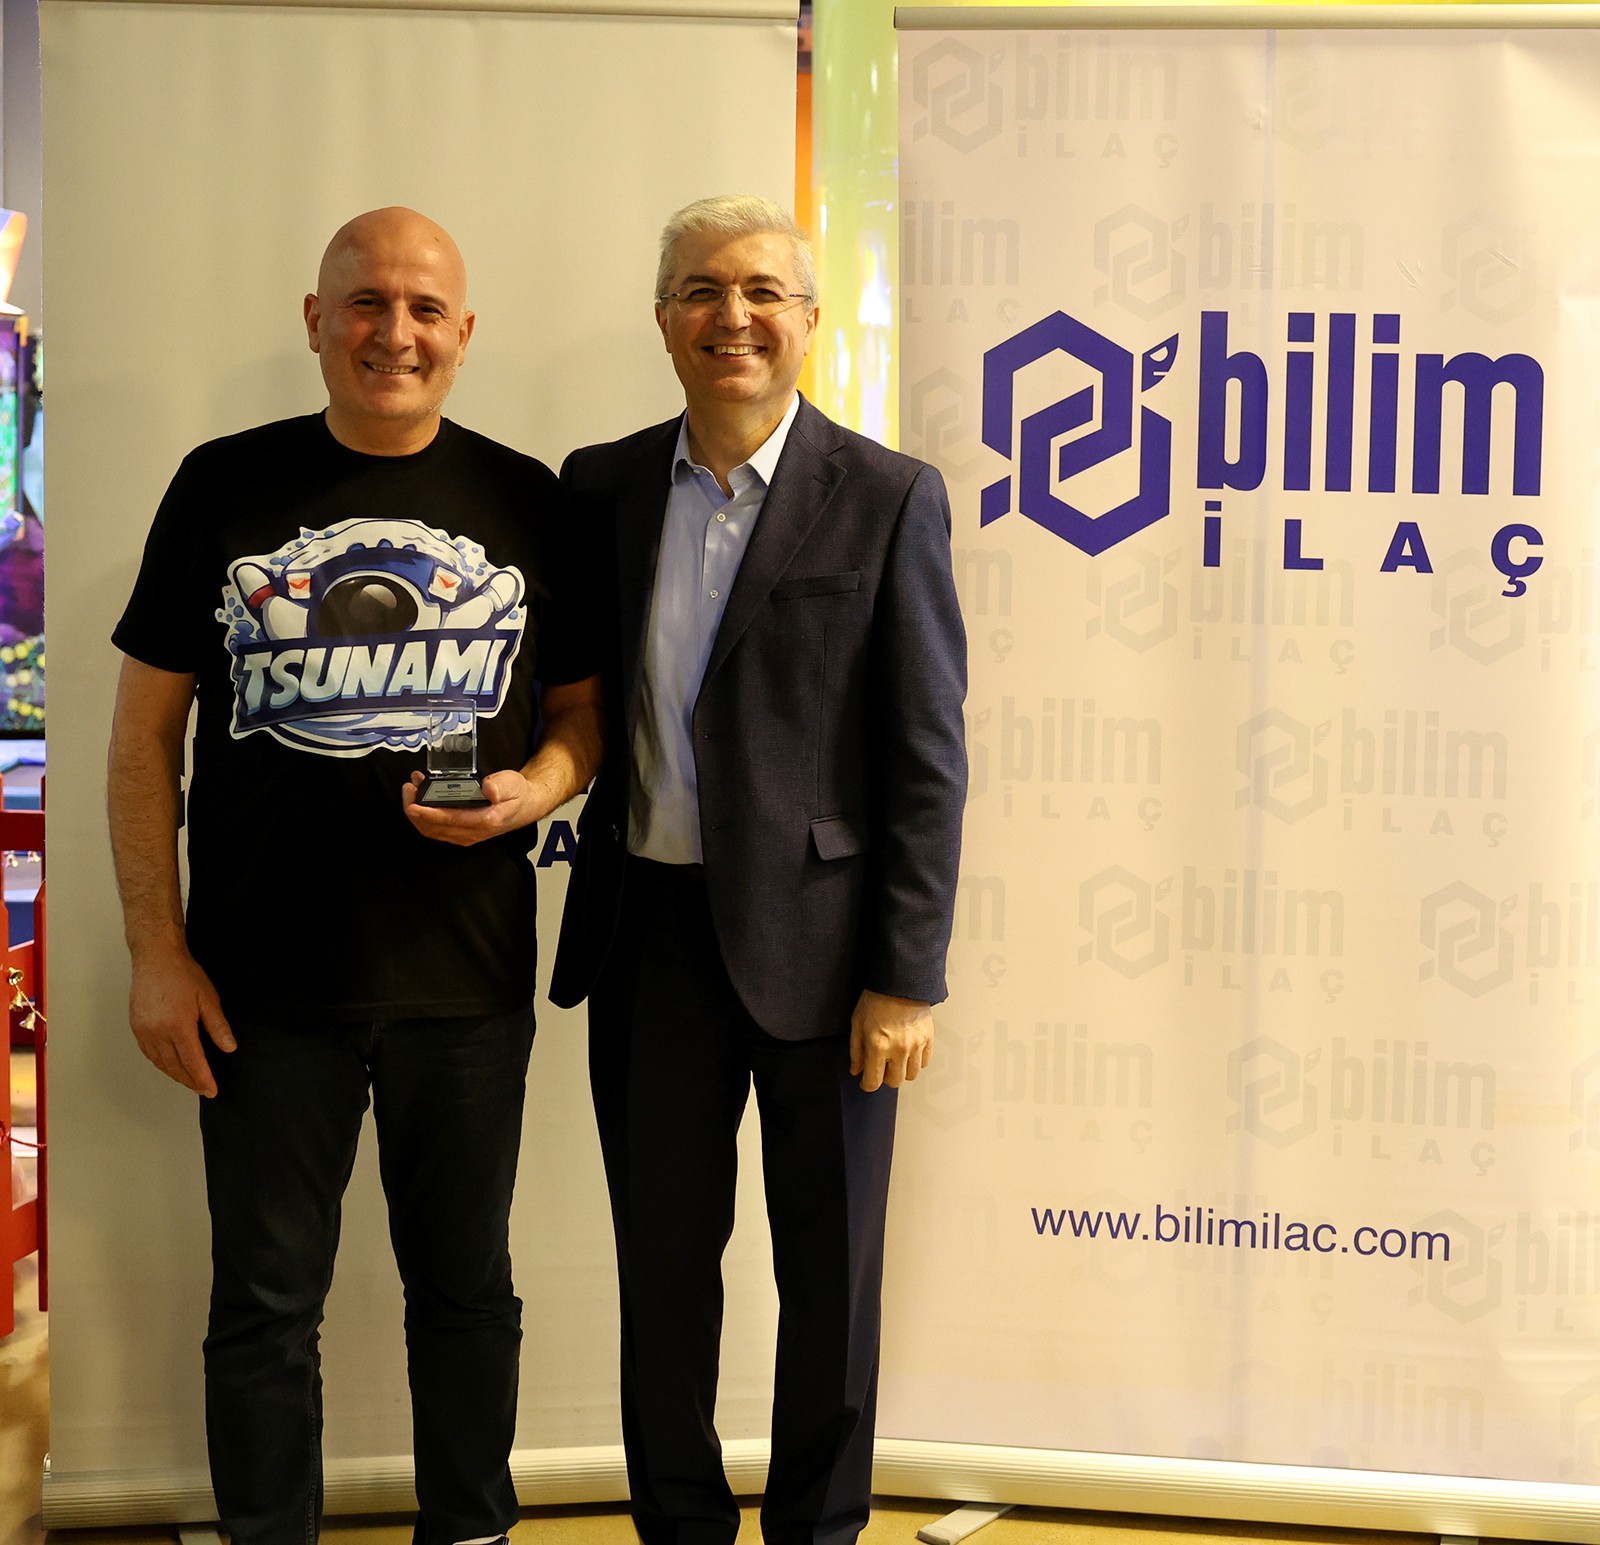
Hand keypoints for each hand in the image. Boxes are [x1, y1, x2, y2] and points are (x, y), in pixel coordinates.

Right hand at [128, 942, 234, 1096]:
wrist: (156, 958)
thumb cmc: (183, 974)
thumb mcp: (208, 998)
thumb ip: (218, 1026)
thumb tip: (229, 1048)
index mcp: (178, 1027)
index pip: (193, 1062)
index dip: (203, 1078)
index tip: (212, 1090)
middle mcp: (157, 1033)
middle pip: (175, 1066)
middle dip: (190, 1081)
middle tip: (203, 1089)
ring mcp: (143, 1031)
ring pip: (160, 1062)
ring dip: (175, 1075)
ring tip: (190, 1081)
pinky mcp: (136, 1027)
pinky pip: (149, 1053)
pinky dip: (161, 1063)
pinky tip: (170, 1065)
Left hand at [401, 768, 537, 846]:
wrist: (525, 805)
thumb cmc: (517, 795)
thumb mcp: (513, 783)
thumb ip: (500, 786)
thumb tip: (488, 789)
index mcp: (484, 821)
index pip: (449, 820)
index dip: (426, 812)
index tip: (413, 802)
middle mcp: (472, 832)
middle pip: (433, 828)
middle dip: (414, 809)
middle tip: (408, 789)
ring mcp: (465, 834)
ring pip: (431, 830)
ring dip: (416, 812)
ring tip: (412, 789)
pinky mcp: (460, 832)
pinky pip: (436, 828)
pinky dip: (423, 814)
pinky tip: (421, 797)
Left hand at [849, 989, 933, 1092]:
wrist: (899, 981)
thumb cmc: (876, 999)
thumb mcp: (857, 1023)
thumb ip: (856, 1050)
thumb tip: (856, 1070)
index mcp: (878, 1046)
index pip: (873, 1082)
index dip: (867, 1085)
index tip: (865, 1081)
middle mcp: (899, 1049)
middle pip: (894, 1082)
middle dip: (885, 1078)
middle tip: (881, 1067)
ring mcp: (916, 1045)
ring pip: (911, 1075)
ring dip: (902, 1071)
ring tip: (895, 1059)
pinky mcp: (928, 1039)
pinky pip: (924, 1062)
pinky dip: (916, 1062)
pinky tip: (908, 1052)